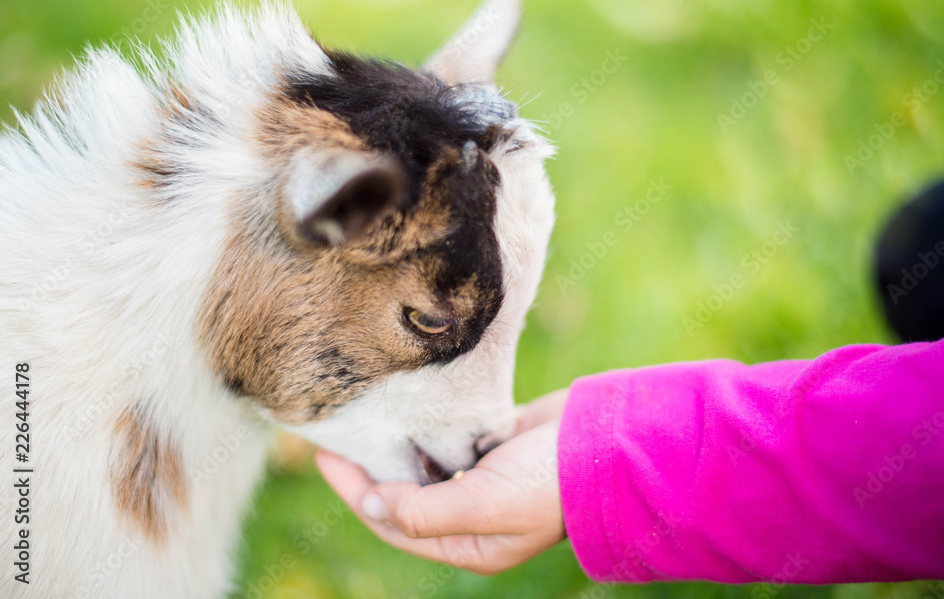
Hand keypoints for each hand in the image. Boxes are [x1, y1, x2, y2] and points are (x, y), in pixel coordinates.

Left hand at [316, 388, 568, 574]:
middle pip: (404, 494)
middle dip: (370, 467)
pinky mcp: (495, 445)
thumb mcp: (485, 504)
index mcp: (468, 543)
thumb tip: (372, 504)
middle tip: (337, 432)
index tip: (327, 455)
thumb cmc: (550, 481)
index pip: (394, 522)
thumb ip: (425, 512)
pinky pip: (450, 440)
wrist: (607, 443)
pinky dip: (427, 428)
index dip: (357, 491)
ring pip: (425, 466)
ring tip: (367, 417)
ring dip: (397, 446)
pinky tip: (408, 408)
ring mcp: (484, 479)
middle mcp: (471, 514)